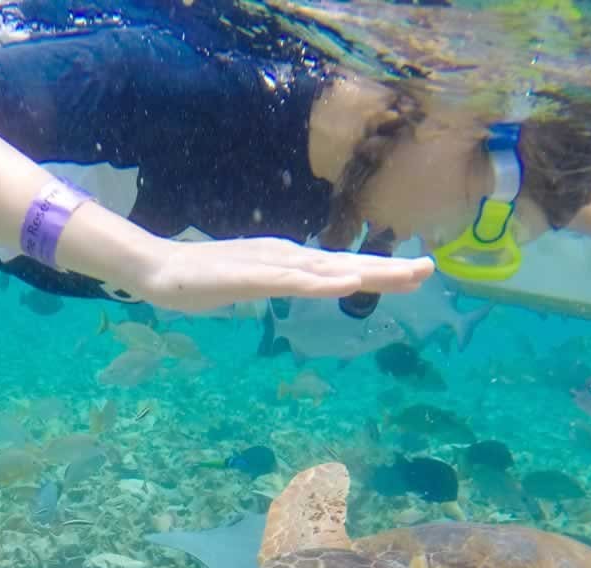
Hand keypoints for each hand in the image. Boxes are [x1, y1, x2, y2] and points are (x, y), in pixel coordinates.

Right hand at [131, 236, 434, 313]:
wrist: (160, 269)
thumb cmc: (202, 279)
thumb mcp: (252, 283)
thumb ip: (276, 284)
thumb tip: (297, 286)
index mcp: (290, 261)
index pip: (343, 266)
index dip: (381, 270)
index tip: (416, 274)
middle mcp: (289, 257)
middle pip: (347, 264)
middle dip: (390, 269)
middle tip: (430, 271)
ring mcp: (273, 264)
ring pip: (331, 270)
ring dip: (370, 272)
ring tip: (406, 275)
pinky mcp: (254, 276)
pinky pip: (295, 282)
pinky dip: (324, 283)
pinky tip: (348, 284)